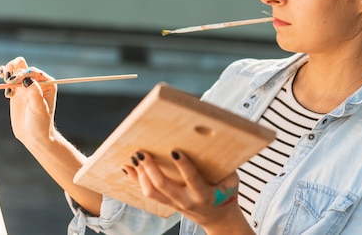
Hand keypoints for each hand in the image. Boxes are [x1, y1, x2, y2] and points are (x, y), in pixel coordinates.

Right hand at [0, 57, 57, 148]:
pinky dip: (4, 76)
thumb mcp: (39, 108)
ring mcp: (25, 86)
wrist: (33, 136)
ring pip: (15, 70)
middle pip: (23, 66)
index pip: (34, 72)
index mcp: (47, 84)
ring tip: (4, 76)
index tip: (15, 82)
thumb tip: (27, 79)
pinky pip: (8, 79)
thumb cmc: (41, 123)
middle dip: (14, 68)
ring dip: (8, 69)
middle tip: (8, 79)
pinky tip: (1, 78)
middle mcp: (37, 82)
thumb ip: (34, 93)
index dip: (23, 74)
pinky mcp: (16, 92)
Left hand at [126, 151, 251, 233]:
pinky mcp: (168, 202)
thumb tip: (220, 143)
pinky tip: (129, 169)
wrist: (219, 219)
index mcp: (203, 194)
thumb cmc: (225, 196)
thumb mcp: (231, 181)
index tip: (175, 151)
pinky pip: (149, 193)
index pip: (191, 179)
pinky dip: (137, 180)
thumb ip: (227, 166)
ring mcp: (175, 203)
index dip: (183, 165)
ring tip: (135, 158)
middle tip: (143, 153)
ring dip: (141, 174)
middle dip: (151, 168)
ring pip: (152, 192)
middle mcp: (186, 200)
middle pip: (163, 186)